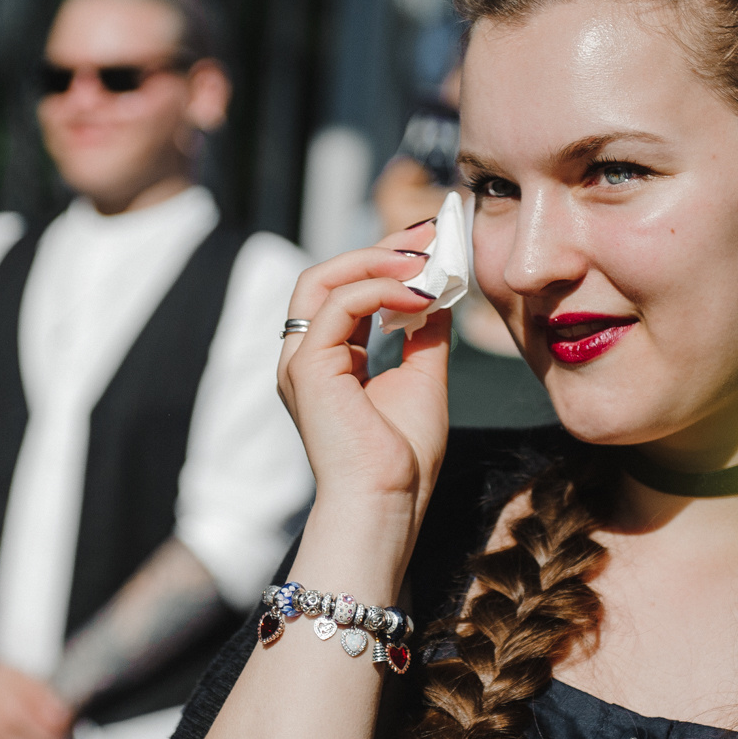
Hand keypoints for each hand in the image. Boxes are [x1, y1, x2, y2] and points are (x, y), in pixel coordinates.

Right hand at [278, 222, 452, 516]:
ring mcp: (300, 361)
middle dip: (379, 249)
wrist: (387, 503)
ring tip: (422, 259)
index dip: (384, 262)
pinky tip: (418, 294)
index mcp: (327, 361)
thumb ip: (423, 336)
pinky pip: (337, 304)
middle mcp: (305, 357)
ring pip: (322, 279)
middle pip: (326, 276)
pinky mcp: (307, 367)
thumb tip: (438, 294)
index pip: (345, 292)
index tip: (428, 244)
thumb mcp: (422, 379)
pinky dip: (379, 289)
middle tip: (427, 235)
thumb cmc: (401, 458)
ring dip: (376, 260)